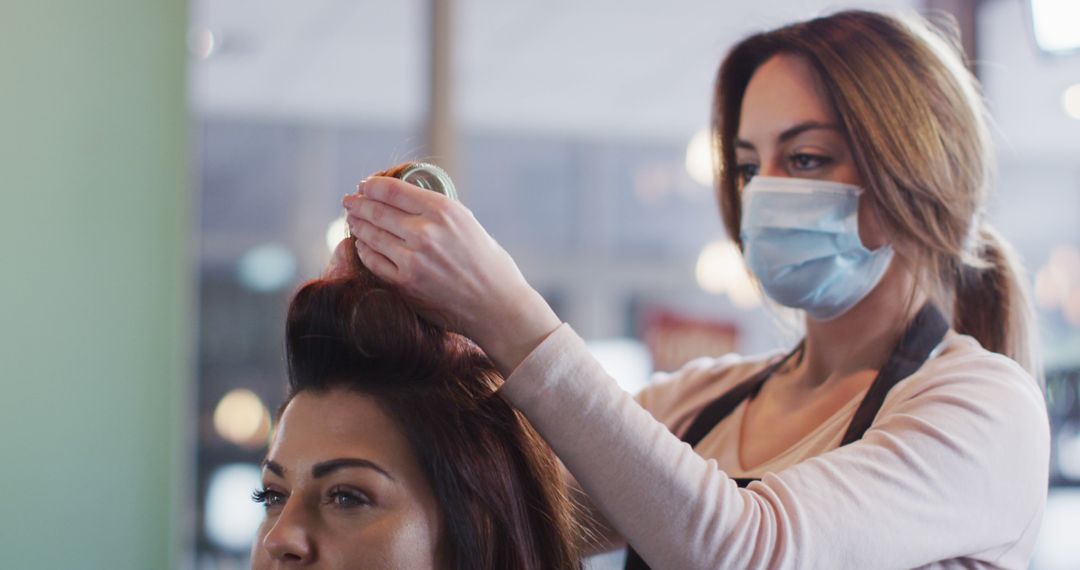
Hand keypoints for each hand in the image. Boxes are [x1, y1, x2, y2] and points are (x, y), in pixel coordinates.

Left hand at [341, 176, 560, 374]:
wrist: (497, 305)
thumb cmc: (488, 264)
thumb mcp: (468, 223)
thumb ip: (437, 213)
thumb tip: (408, 202)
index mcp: (443, 210)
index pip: (391, 190)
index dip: (371, 185)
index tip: (364, 186)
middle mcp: (425, 232)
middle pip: (376, 210)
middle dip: (358, 204)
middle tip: (350, 202)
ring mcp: (412, 260)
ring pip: (370, 235)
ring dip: (357, 225)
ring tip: (353, 220)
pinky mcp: (405, 284)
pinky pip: (373, 261)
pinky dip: (364, 250)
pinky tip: (362, 245)